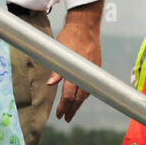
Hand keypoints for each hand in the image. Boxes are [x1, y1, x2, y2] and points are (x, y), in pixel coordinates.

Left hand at [47, 0, 103, 121]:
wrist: (85, 26)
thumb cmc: (69, 37)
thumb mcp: (58, 52)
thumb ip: (56, 70)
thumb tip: (50, 84)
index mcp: (75, 71)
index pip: (69, 96)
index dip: (64, 107)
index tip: (59, 115)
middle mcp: (85, 73)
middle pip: (79, 98)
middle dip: (72, 109)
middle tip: (66, 118)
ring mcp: (92, 71)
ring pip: (87, 93)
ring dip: (79, 103)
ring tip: (72, 110)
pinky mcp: (95, 67)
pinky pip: (90, 85)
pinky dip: (84, 93)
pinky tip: (80, 95)